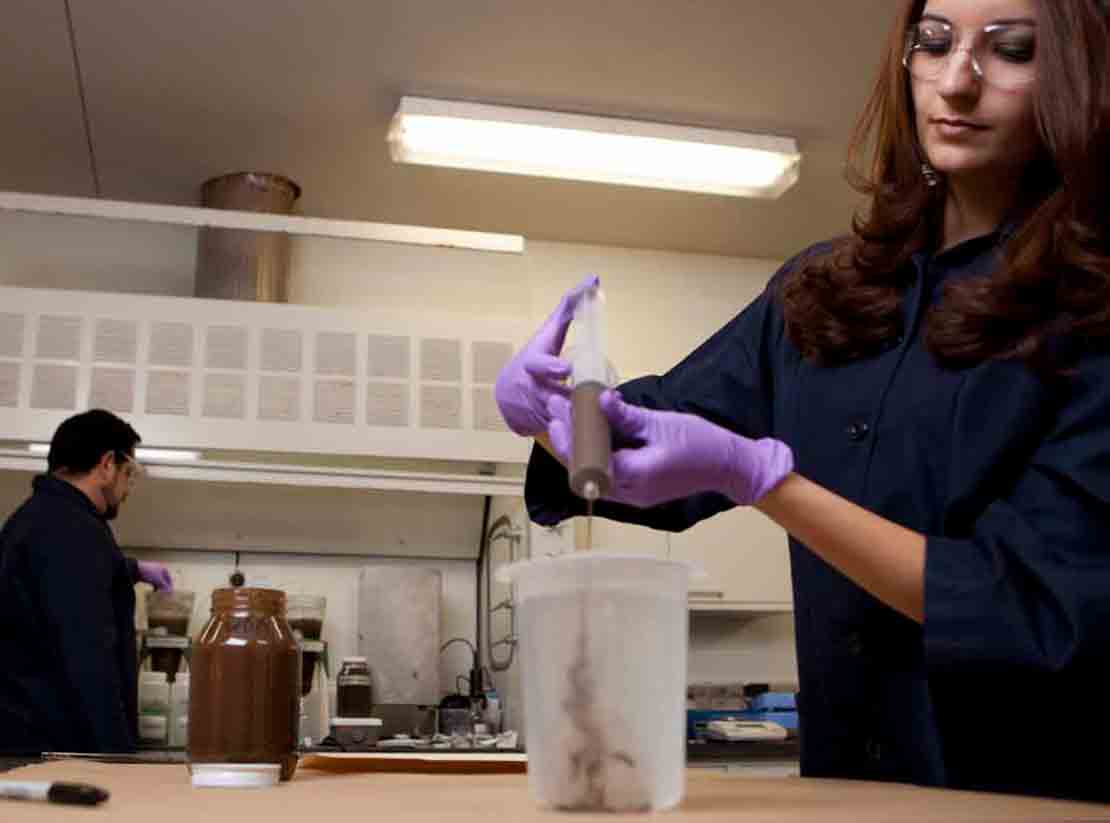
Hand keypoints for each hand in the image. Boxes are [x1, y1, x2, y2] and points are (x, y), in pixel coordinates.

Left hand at [137, 561, 172, 591]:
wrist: (136, 570)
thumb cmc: (150, 573)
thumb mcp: (159, 580)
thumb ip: (165, 586)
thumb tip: (170, 592)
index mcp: (164, 569)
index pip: (169, 578)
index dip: (170, 585)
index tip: (170, 592)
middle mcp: (160, 570)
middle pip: (164, 580)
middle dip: (164, 587)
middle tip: (165, 593)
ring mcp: (153, 573)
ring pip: (158, 582)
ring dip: (159, 587)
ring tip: (159, 593)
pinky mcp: (147, 576)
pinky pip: (153, 582)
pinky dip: (154, 586)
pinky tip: (154, 590)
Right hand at [494, 275, 598, 436]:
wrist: (509, 393)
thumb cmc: (535, 357)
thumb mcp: (549, 333)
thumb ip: (569, 308)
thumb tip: (592, 280)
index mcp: (534, 365)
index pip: (541, 365)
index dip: (553, 367)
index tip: (567, 369)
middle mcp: (532, 389)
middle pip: (554, 399)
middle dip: (571, 403)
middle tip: (590, 405)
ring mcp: (535, 412)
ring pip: (560, 420)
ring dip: (578, 423)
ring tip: (599, 425)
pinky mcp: (543, 430)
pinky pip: (563, 434)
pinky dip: (577, 436)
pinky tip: (594, 440)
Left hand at [546, 390, 792, 507]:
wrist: (729, 466)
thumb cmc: (700, 443)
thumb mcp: (661, 424)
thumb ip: (626, 416)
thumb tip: (599, 399)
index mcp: (634, 476)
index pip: (588, 462)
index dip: (569, 438)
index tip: (558, 413)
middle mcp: (630, 493)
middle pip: (585, 472)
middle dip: (568, 442)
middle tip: (557, 411)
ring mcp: (634, 495)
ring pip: (594, 475)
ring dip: (580, 449)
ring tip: (569, 419)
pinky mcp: (640, 491)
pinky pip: (609, 475)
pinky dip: (596, 456)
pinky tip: (592, 433)